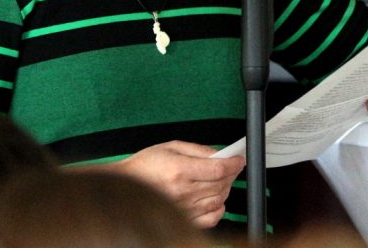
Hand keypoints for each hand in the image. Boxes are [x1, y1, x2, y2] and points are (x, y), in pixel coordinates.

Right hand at [116, 140, 245, 227]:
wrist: (127, 185)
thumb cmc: (146, 165)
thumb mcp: (171, 147)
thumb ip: (198, 150)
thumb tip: (220, 154)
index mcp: (180, 171)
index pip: (218, 168)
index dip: (234, 163)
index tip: (239, 159)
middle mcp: (183, 192)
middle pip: (222, 183)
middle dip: (231, 173)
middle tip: (229, 166)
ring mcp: (185, 208)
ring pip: (220, 199)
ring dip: (225, 188)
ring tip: (219, 179)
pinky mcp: (185, 219)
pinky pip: (212, 217)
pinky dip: (219, 208)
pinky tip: (214, 198)